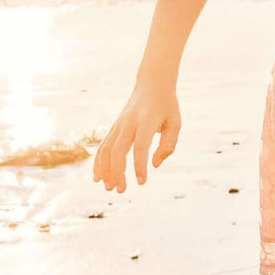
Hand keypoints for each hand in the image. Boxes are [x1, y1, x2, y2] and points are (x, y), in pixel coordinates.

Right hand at [93, 75, 179, 190]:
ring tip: (108, 188)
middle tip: (121, 190)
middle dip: (117, 172)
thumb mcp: (175, 123)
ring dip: (105, 169)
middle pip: (118, 149)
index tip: (141, 182)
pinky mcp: (115, 127)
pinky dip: (99, 162)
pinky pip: (103, 146)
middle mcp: (129, 122)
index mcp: (147, 120)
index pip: (141, 146)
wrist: (152, 83)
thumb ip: (168, 145)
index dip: (139, 165)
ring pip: (107, 148)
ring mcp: (119, 124)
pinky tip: (98, 177)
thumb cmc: (167, 106)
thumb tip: (154, 165)